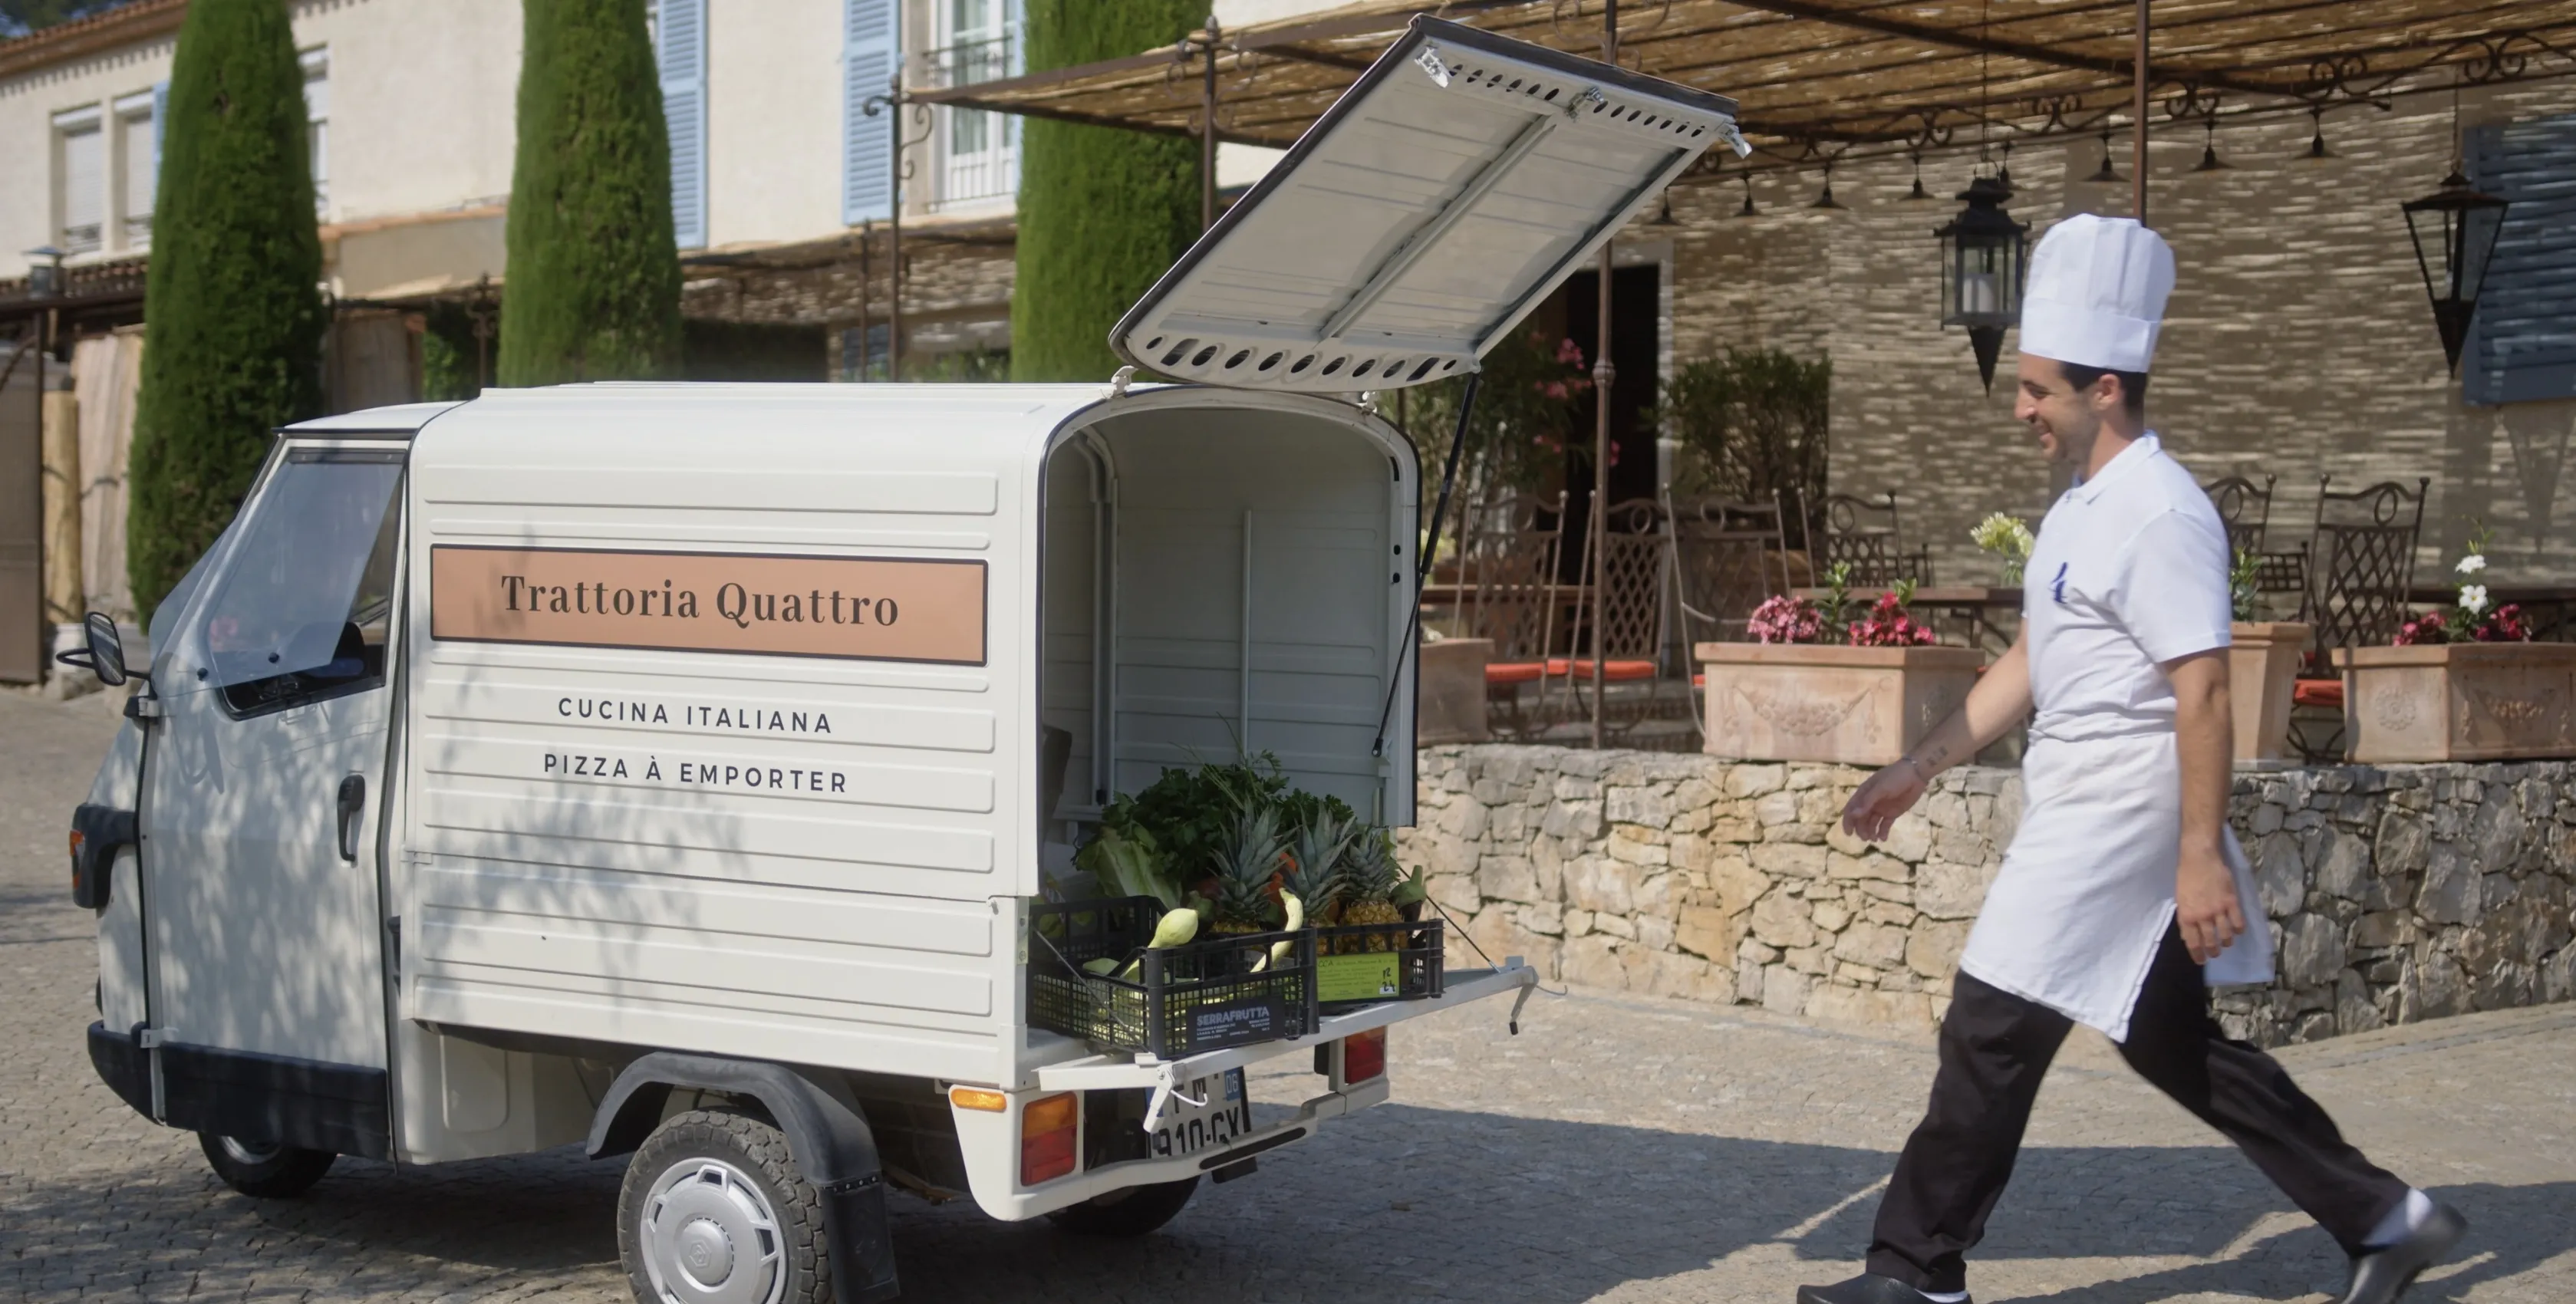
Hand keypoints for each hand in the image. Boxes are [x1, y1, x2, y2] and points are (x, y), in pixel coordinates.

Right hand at [1841, 759, 1927, 842]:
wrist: (1915, 775)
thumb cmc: (1895, 778)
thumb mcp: (1880, 788)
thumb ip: (1867, 801)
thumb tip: (1853, 815)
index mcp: (1864, 794)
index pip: (1851, 809)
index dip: (1848, 821)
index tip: (1849, 833)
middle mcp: (1870, 802)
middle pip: (1861, 819)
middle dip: (1861, 829)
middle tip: (1866, 838)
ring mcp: (1881, 808)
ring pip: (1871, 823)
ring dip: (1871, 832)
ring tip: (1874, 839)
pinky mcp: (1892, 813)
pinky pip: (1884, 825)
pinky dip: (1882, 832)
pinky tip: (1883, 838)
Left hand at [2175, 841, 2246, 962]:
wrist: (2199, 858)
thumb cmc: (2186, 877)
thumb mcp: (2180, 900)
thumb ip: (2186, 918)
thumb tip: (2189, 935)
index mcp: (2186, 916)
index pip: (2192, 943)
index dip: (2198, 955)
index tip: (2201, 961)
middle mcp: (2202, 917)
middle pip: (2211, 942)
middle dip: (2213, 951)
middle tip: (2216, 953)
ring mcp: (2218, 910)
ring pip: (2226, 936)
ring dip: (2227, 942)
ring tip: (2227, 943)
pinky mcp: (2231, 902)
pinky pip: (2238, 923)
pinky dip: (2239, 930)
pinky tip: (2238, 930)